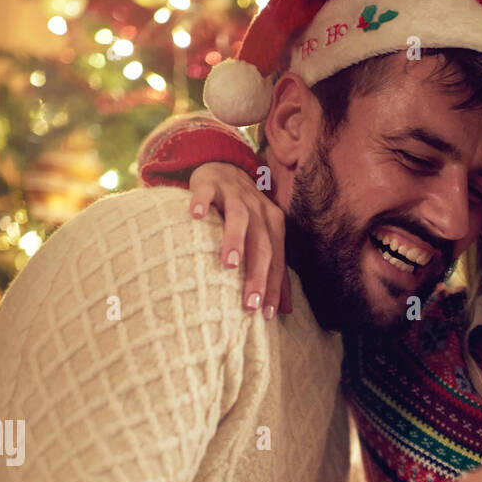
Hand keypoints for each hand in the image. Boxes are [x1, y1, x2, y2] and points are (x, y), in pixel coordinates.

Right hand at [189, 162, 291, 317]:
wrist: (224, 166)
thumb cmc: (244, 212)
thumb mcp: (263, 235)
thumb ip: (273, 268)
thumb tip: (285, 310)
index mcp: (273, 224)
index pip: (277, 259)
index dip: (274, 287)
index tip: (267, 314)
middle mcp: (258, 209)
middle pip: (262, 243)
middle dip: (258, 274)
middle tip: (250, 302)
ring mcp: (235, 194)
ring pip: (238, 218)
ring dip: (235, 240)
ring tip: (229, 265)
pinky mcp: (210, 182)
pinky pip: (207, 192)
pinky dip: (202, 202)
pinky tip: (195, 216)